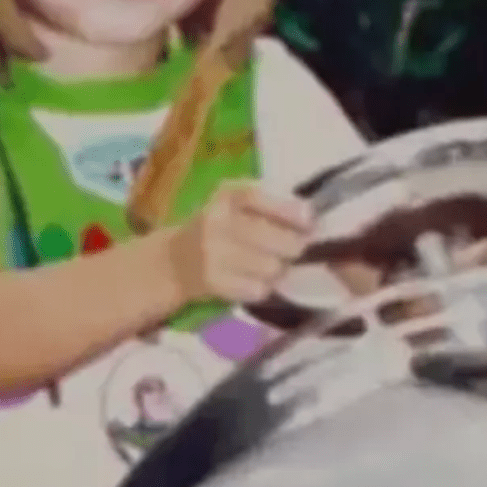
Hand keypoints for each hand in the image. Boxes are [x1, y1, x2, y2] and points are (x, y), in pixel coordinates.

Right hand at [168, 182, 314, 303]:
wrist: (175, 260)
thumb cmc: (218, 228)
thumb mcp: (235, 205)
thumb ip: (269, 204)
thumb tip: (311, 218)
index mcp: (225, 196)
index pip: (259, 198)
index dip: (289, 210)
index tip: (309, 221)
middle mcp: (216, 222)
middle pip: (276, 240)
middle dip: (293, 247)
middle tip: (293, 249)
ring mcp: (212, 254)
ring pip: (271, 268)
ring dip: (278, 269)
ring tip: (268, 265)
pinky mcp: (213, 282)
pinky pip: (258, 289)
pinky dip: (261, 288)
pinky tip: (252, 280)